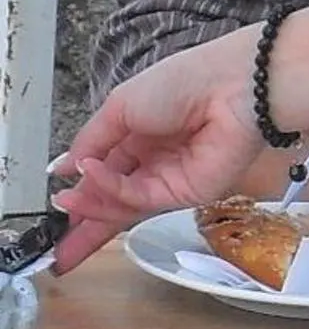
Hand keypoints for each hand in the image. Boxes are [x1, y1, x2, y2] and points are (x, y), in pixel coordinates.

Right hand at [51, 30, 264, 271]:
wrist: (235, 87)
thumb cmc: (184, 81)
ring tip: (64, 202)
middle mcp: (156, 158)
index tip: (56, 200)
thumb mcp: (122, 104)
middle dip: (83, 221)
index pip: (107, 169)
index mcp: (144, 132)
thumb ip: (92, 139)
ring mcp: (170, 178)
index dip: (82, 187)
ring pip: (122, 204)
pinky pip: (139, 199)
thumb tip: (66, 165)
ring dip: (91, 206)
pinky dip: (112, 192)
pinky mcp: (185, 195)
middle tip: (54, 246)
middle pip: (113, 198)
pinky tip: (92, 178)